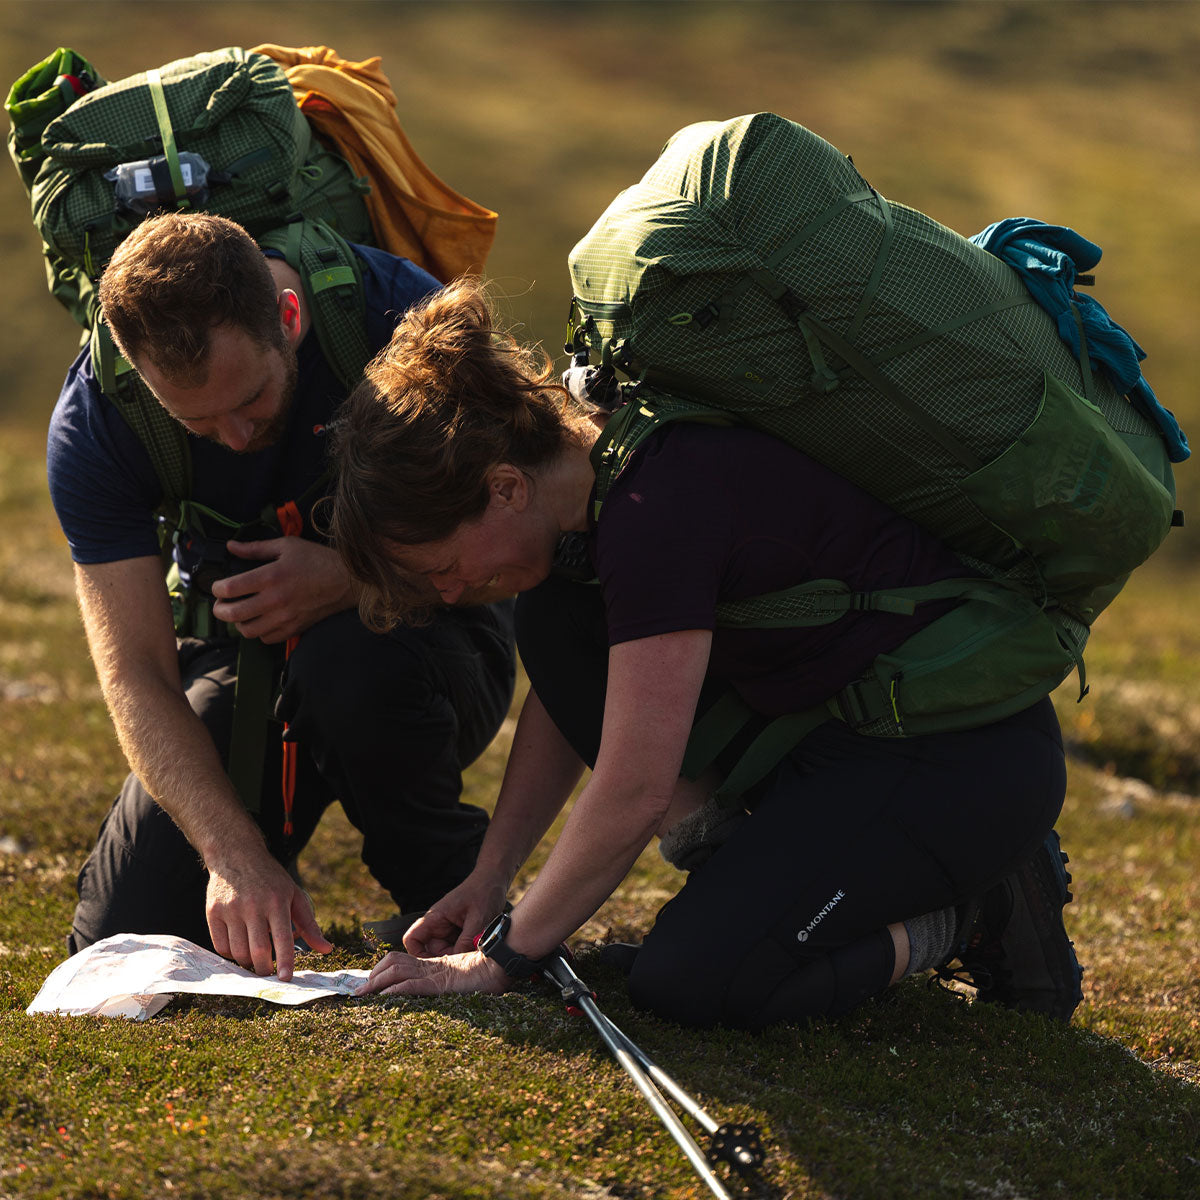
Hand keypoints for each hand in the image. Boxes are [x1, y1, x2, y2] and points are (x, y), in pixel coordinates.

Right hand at [205, 851, 332, 980]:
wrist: (236, 855)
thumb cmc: (271, 879)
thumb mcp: (294, 895)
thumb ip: (309, 925)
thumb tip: (327, 950)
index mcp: (277, 901)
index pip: (282, 938)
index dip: (285, 961)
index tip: (287, 979)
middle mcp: (253, 905)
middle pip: (258, 951)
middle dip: (265, 969)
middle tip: (269, 972)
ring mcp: (231, 909)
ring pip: (238, 952)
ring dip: (248, 963)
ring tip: (255, 957)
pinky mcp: (213, 912)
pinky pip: (221, 947)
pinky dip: (231, 954)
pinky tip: (239, 946)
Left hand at [210, 538, 355, 642]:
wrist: (347, 580)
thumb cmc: (318, 560)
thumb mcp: (286, 546)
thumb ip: (255, 548)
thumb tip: (231, 547)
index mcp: (270, 576)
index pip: (229, 588)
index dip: (216, 588)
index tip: (217, 586)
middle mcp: (275, 600)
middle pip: (233, 614)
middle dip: (219, 609)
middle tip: (221, 604)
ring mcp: (285, 617)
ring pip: (247, 630)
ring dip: (238, 622)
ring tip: (241, 613)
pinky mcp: (294, 628)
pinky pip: (266, 638)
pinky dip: (259, 632)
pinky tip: (261, 620)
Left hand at [357, 948, 510, 996]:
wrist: (501, 965)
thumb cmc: (487, 975)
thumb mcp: (461, 982)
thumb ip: (447, 984)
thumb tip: (435, 993)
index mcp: (432, 966)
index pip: (400, 962)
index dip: (381, 970)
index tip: (367, 984)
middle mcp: (430, 966)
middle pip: (392, 962)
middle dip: (372, 975)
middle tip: (357, 991)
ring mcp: (434, 973)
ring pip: (397, 970)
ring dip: (377, 982)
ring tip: (362, 994)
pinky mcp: (440, 983)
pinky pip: (412, 985)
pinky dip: (395, 990)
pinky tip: (384, 997)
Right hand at [403, 871, 509, 956]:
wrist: (494, 878)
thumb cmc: (484, 892)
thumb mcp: (478, 918)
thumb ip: (466, 941)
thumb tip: (459, 965)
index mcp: (435, 918)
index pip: (412, 939)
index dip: (417, 955)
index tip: (434, 965)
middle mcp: (438, 925)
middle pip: (431, 952)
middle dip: (446, 959)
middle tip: (465, 961)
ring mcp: (448, 929)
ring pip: (446, 952)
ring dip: (459, 955)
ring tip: (477, 949)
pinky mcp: (458, 932)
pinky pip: (457, 948)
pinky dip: (466, 950)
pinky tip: (480, 946)